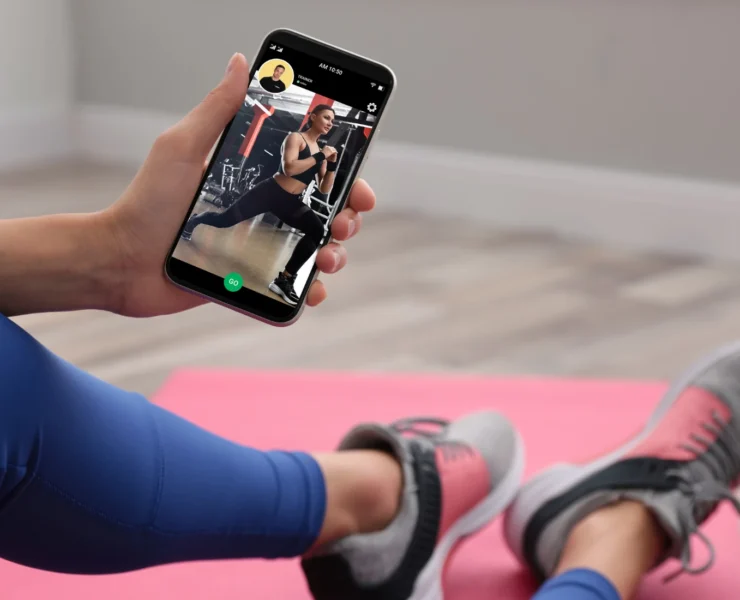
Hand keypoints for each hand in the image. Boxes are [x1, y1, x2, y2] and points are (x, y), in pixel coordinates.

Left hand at [101, 53, 373, 317]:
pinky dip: (310, 292)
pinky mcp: (251, 281)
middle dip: (345, 219)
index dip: (342, 179)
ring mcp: (259, 247)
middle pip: (323, 214)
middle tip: (342, 224)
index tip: (357, 187)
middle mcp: (262, 212)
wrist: (122, 259)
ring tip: (327, 259)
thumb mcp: (182, 148)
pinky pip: (290, 288)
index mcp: (254, 180)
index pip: (311, 175)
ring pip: (315, 251)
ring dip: (335, 255)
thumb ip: (217, 110)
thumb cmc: (147, 202)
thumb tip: (241, 63)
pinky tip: (313, 291)